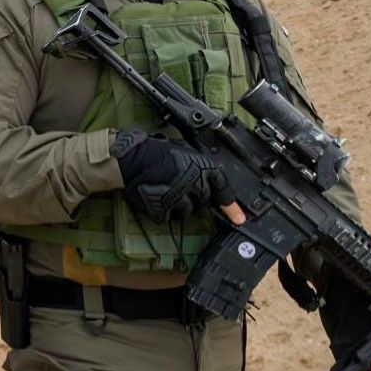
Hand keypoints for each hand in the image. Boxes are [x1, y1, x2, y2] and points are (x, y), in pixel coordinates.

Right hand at [112, 127, 244, 224]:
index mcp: (202, 169)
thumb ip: (199, 165)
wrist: (132, 158)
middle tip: (181, 188)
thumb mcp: (185, 151)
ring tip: (165, 190)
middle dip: (196, 198)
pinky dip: (163, 211)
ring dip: (179, 205)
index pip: (223, 190)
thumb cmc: (156, 151)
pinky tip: (156, 197)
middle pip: (204, 202)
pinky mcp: (164, 209)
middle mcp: (195, 185)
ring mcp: (179, 199)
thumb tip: (208, 178)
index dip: (231, 207)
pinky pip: (168, 217)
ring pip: (187, 211)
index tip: (238, 219)